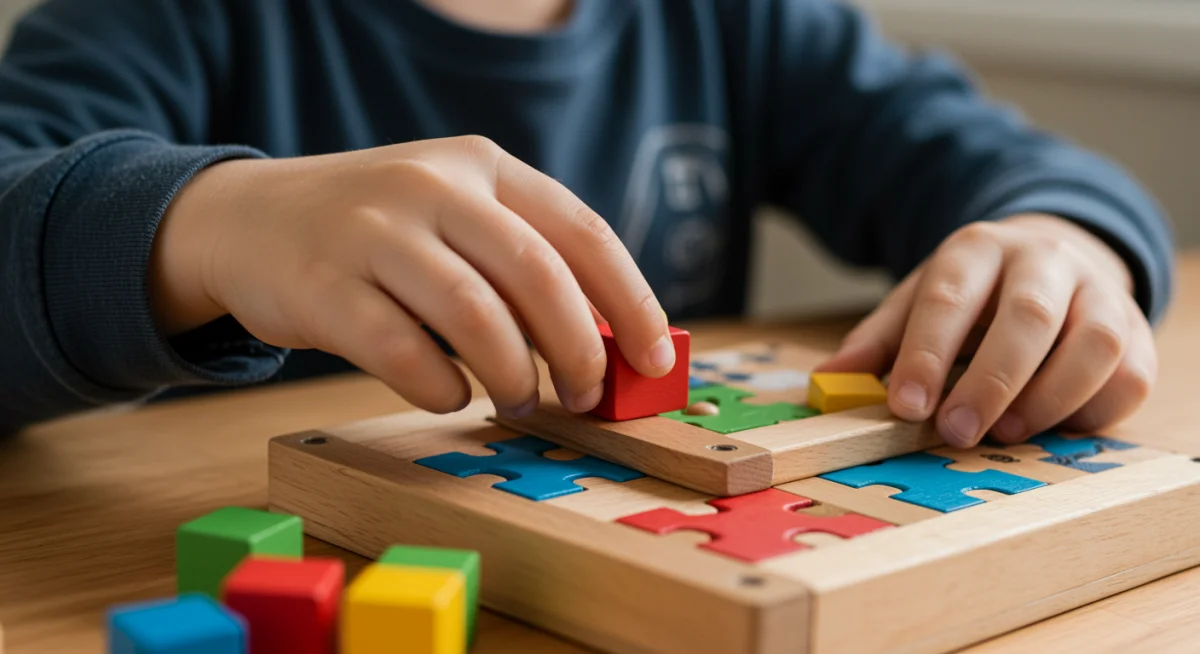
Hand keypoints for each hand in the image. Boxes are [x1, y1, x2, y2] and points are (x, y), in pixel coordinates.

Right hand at [149, 136, 674, 416]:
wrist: (245, 220)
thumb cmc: (377, 236)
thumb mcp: (453, 220)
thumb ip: (521, 265)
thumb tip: (603, 347)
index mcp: (482, 166)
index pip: (582, 233)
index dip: (630, 302)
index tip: (653, 360)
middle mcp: (432, 186)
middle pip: (536, 274)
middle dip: (577, 348)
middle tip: (585, 394)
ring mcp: (373, 231)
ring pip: (475, 315)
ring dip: (514, 374)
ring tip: (519, 400)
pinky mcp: (322, 286)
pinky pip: (403, 352)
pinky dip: (440, 387)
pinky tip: (449, 395)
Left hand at [815, 214, 1156, 446]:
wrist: (1050, 258)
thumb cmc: (973, 295)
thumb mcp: (918, 302)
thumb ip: (878, 341)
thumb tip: (828, 381)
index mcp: (977, 247)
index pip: (950, 296)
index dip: (926, 353)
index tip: (905, 405)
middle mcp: (1044, 261)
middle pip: (1029, 315)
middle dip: (991, 380)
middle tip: (956, 431)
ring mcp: (1098, 292)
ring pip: (1093, 342)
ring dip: (1049, 397)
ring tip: (1007, 433)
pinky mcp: (1135, 331)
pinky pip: (1130, 374)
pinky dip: (1095, 411)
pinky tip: (1055, 430)